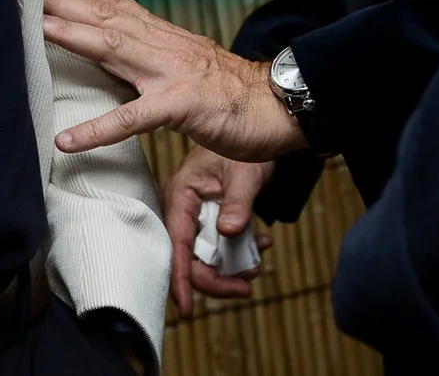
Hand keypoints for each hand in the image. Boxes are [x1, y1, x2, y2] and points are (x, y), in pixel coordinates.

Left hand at [41, 0, 305, 160]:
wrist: (278, 105)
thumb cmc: (228, 91)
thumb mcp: (183, 63)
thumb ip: (150, 55)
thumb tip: (115, 49)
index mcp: (161, 36)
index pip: (114, 2)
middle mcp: (162, 46)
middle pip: (105, 17)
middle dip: (63, 0)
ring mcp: (171, 74)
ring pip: (115, 50)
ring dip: (74, 37)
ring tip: (35, 29)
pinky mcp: (182, 106)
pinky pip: (134, 119)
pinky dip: (99, 129)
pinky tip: (68, 141)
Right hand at [161, 147, 275, 315]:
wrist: (258, 130)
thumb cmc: (246, 144)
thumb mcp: (245, 174)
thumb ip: (238, 204)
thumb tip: (229, 233)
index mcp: (181, 195)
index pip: (177, 245)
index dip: (182, 279)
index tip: (188, 308)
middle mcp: (183, 208)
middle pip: (189, 258)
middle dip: (216, 279)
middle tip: (245, 286)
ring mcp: (195, 215)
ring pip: (204, 256)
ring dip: (229, 268)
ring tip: (256, 267)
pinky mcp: (209, 218)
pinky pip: (217, 246)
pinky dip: (238, 253)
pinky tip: (261, 246)